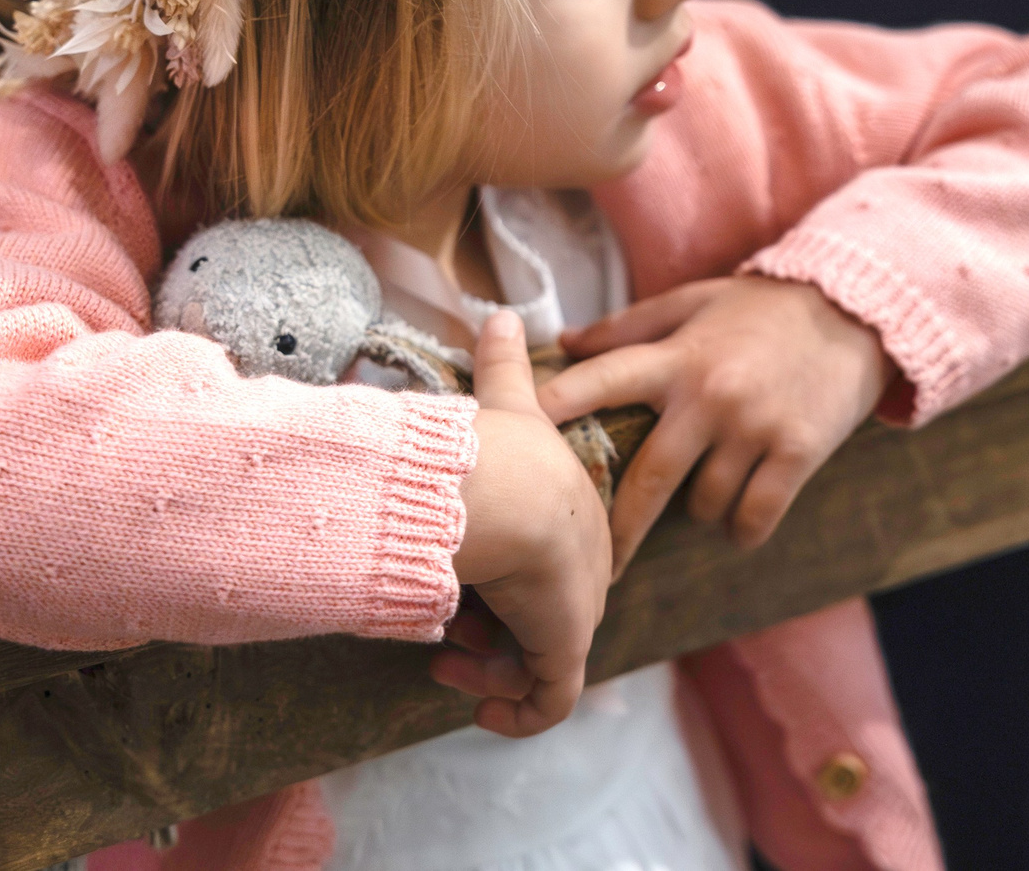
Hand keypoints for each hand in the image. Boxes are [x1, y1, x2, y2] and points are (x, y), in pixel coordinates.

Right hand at [433, 309, 610, 736]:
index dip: (501, 577)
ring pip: (538, 658)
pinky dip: (515, 714)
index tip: (459, 584)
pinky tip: (476, 704)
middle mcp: (578, 561)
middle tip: (450, 625)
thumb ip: (504, 368)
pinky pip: (549, 701)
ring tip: (449, 656)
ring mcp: (574, 607)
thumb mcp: (502, 405)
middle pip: (540, 613)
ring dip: (489, 668)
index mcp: (568, 511)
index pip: (545, 560)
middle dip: (487, 627)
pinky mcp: (565, 645)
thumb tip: (501, 314)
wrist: (507, 488)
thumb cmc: (493, 449)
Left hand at [538, 277, 893, 574]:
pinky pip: (755, 516)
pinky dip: (743, 528)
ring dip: (699, 510)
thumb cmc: (764, 307)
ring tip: (706, 496)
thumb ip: (629, 327)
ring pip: (704, 503)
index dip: (556, 405)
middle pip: (648, 479)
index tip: (513, 439)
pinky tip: (741, 521)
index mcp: (678, 357)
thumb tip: (564, 342)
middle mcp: (710, 395)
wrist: (857, 311)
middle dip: (619, 530)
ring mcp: (754, 427)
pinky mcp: (797, 451)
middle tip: (596, 567)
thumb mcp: (695, 302)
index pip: (603, 380)